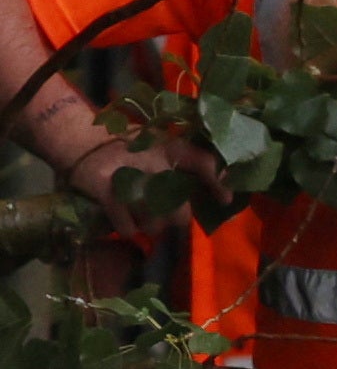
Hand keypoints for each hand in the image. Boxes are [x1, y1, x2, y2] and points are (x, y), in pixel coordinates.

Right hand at [71, 127, 222, 238]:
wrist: (79, 139)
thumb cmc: (126, 145)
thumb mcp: (158, 142)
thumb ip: (183, 161)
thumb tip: (220, 183)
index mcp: (169, 146)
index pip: (203, 163)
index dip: (218, 183)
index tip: (226, 201)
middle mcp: (152, 161)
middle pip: (178, 207)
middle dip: (178, 218)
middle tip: (172, 218)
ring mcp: (127, 178)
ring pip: (154, 221)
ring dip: (154, 227)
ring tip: (149, 221)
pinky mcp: (105, 192)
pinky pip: (128, 226)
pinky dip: (130, 229)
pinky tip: (129, 224)